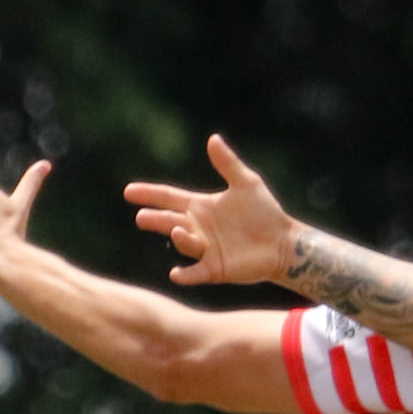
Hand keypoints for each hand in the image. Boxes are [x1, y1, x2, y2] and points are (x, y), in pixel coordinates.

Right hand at [124, 134, 295, 286]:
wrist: (283, 241)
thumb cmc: (265, 212)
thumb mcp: (246, 183)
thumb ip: (227, 163)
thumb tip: (213, 138)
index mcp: (200, 206)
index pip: (169, 198)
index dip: (150, 194)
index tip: (129, 191)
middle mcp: (198, 228)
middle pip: (169, 221)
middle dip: (155, 219)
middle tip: (142, 217)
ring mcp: (205, 249)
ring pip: (185, 243)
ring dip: (179, 238)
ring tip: (177, 230)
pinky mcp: (215, 269)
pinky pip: (195, 273)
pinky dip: (185, 275)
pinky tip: (176, 274)